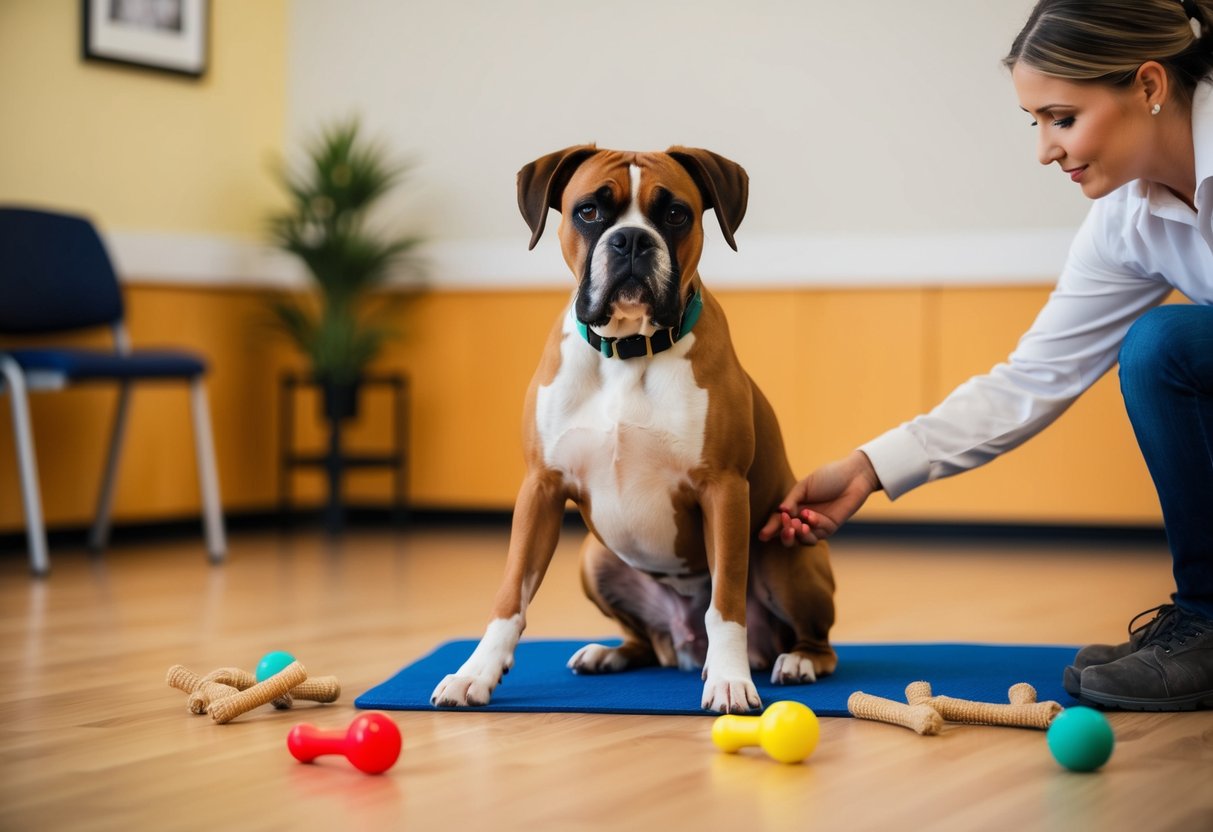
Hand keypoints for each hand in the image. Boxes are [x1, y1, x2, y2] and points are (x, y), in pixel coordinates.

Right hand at [758, 450, 880, 545]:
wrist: (853, 476)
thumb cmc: (828, 477)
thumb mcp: (804, 486)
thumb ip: (792, 500)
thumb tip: (780, 512)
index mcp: (793, 507)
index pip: (779, 521)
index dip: (771, 528)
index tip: (763, 535)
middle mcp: (802, 519)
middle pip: (789, 536)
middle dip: (784, 536)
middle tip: (785, 529)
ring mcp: (816, 525)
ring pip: (803, 540)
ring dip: (797, 534)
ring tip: (796, 524)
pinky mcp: (829, 528)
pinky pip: (818, 533)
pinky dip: (812, 526)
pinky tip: (810, 515)